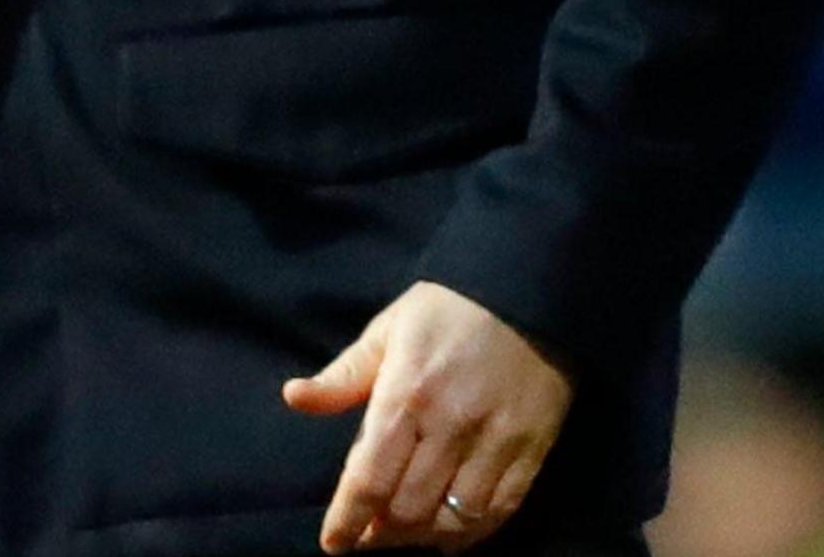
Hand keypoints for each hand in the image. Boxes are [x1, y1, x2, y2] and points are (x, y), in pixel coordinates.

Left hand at [281, 281, 571, 551]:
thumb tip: (292, 397)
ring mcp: (495, 441)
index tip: (334, 544)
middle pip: (409, 508)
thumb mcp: (385, 332)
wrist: (525, 292)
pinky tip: (450, 536)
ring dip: (423, 537)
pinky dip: (471, 534)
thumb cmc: (444, 312)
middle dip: (382, 533)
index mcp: (405, 394)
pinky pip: (500, 511)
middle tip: (369, 534)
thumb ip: (342, 376)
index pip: (369, 477)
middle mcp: (449, 425)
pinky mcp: (532, 450)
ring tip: (406, 534)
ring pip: (454, 519)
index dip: (347, 519)